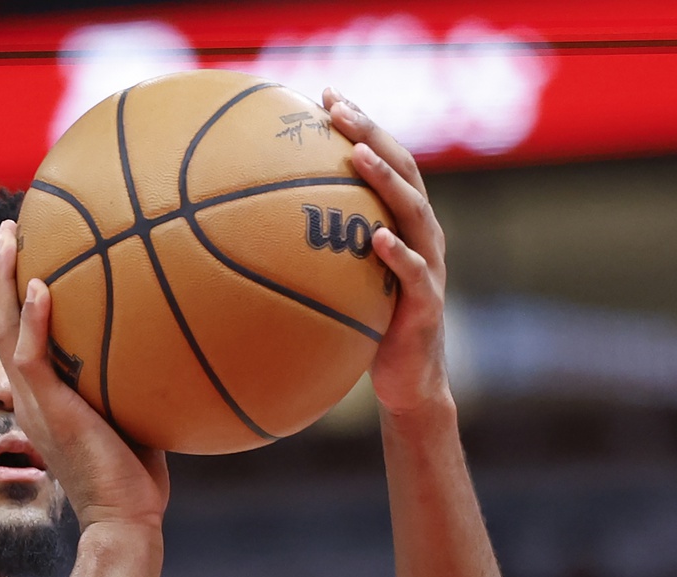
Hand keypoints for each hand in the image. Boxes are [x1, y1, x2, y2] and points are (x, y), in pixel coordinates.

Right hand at [0, 219, 168, 535]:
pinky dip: (33, 320)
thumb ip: (138, 375)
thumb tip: (176, 336)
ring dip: (3, 280)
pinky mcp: (47, 412)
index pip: (22, 334)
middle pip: (2, 320)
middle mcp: (29, 394)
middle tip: (11, 225)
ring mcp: (34, 402)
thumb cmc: (138, 477)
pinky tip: (41, 285)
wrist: (125, 518)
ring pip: (4, 330)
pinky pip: (31, 357)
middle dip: (2, 270)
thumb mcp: (137, 413)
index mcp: (45, 395)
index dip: (20, 291)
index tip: (35, 250)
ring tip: (10, 235)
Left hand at [325, 89, 451, 418]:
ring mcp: (430, 266)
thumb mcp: (340, 282)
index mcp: (403, 222)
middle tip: (338, 106)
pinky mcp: (427, 305)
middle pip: (403, 169)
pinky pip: (414, 274)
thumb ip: (315, 251)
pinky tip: (376, 239)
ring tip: (357, 154)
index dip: (361, 123)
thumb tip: (247, 232)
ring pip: (414, 212)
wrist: (409, 384)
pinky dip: (398, 254)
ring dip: (385, 180)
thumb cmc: (367, 328)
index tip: (326, 92)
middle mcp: (421, 234)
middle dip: (371, 132)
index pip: (386, 159)